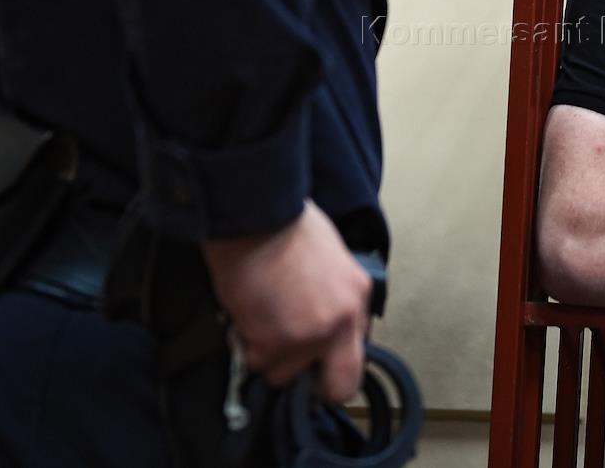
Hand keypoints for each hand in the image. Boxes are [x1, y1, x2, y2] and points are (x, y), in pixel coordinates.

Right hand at [203, 200, 371, 402]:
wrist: (256, 217)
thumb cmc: (286, 225)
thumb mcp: (331, 259)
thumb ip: (333, 296)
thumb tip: (321, 319)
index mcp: (357, 296)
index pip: (358, 354)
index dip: (334, 365)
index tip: (319, 367)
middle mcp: (340, 322)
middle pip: (339, 385)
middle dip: (316, 387)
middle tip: (293, 371)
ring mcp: (308, 336)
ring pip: (284, 373)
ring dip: (268, 355)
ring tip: (259, 321)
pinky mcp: (273, 343)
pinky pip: (255, 360)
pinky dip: (245, 344)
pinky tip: (245, 314)